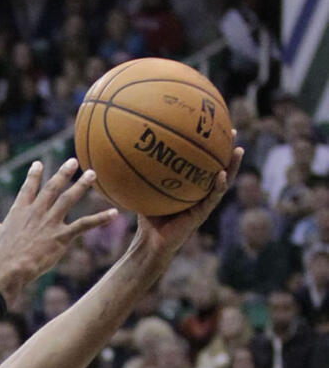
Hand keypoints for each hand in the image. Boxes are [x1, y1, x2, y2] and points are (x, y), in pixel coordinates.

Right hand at [0, 159, 117, 301]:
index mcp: (20, 211)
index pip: (28, 188)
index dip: (34, 175)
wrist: (10, 266)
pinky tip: (114, 213)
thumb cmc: (2, 255)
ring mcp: (50, 222)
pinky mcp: (62, 236)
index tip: (38, 164)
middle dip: (64, 173)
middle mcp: (37, 211)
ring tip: (92, 174)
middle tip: (73, 162)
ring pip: (69, 198)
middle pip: (52, 187)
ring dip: (82, 185)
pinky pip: (84, 225)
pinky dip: (100, 218)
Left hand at [129, 139, 241, 263]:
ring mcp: (204, 203)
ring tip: (238, 150)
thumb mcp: (143, 190)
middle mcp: (201, 192)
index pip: (203, 162)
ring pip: (223, 181)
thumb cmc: (147, 215)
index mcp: (191, 185)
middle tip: (233, 131)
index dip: (210, 145)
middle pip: (218, 167)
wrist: (150, 241)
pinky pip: (213, 198)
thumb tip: (128, 149)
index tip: (214, 125)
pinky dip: (219, 186)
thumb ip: (142, 174)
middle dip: (226, 149)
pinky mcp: (202, 214)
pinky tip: (222, 175)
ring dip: (232, 166)